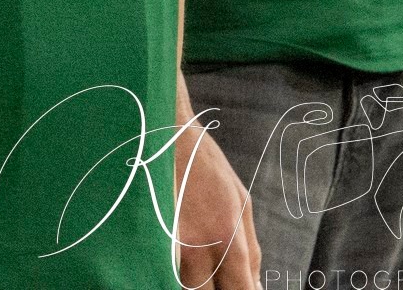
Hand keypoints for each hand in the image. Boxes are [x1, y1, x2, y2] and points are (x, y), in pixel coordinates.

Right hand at [173, 106, 261, 289]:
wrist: (165, 129)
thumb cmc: (204, 163)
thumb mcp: (241, 201)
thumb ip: (251, 250)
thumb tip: (254, 286)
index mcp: (230, 240)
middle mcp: (200, 248)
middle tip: (214, 273)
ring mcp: (170, 245)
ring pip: (185, 288)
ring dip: (192, 282)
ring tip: (194, 259)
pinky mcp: (148, 237)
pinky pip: (162, 272)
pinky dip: (169, 271)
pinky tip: (173, 257)